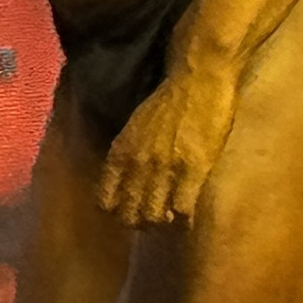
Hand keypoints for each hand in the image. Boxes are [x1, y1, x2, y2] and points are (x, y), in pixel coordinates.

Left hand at [99, 64, 238, 227]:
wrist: (197, 80)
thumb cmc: (168, 100)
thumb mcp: (135, 127)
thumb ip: (128, 154)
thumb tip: (126, 181)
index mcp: (121, 153)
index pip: (106, 200)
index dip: (116, 212)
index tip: (128, 212)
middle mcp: (138, 165)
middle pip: (130, 215)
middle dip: (140, 222)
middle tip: (152, 220)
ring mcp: (165, 169)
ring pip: (156, 217)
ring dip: (163, 221)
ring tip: (171, 216)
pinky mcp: (193, 170)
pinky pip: (183, 208)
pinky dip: (185, 216)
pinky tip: (189, 213)